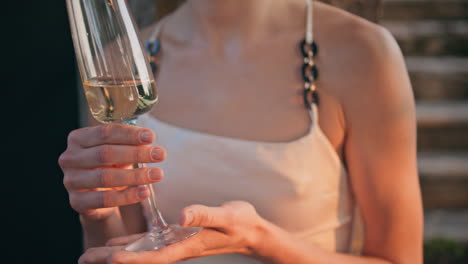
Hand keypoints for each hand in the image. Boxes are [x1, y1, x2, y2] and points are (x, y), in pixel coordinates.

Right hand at [59, 124, 165, 220]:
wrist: (96, 197)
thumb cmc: (108, 166)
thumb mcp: (117, 151)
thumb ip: (128, 144)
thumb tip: (149, 141)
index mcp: (78, 138)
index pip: (105, 132)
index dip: (129, 134)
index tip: (151, 137)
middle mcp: (70, 158)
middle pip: (106, 153)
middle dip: (136, 153)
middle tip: (160, 155)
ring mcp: (71, 181)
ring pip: (106, 177)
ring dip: (136, 175)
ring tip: (158, 174)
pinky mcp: (77, 202)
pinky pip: (104, 199)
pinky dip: (127, 196)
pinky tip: (144, 192)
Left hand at [78, 201, 266, 263]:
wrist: (249, 230)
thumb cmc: (240, 223)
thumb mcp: (225, 215)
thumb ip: (204, 214)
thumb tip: (181, 216)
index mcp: (186, 245)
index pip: (153, 255)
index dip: (129, 258)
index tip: (106, 258)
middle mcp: (176, 248)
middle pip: (139, 257)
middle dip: (112, 259)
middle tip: (84, 258)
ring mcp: (175, 243)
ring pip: (140, 252)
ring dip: (116, 254)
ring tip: (91, 254)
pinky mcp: (176, 236)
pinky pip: (149, 242)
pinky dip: (131, 244)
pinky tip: (117, 243)